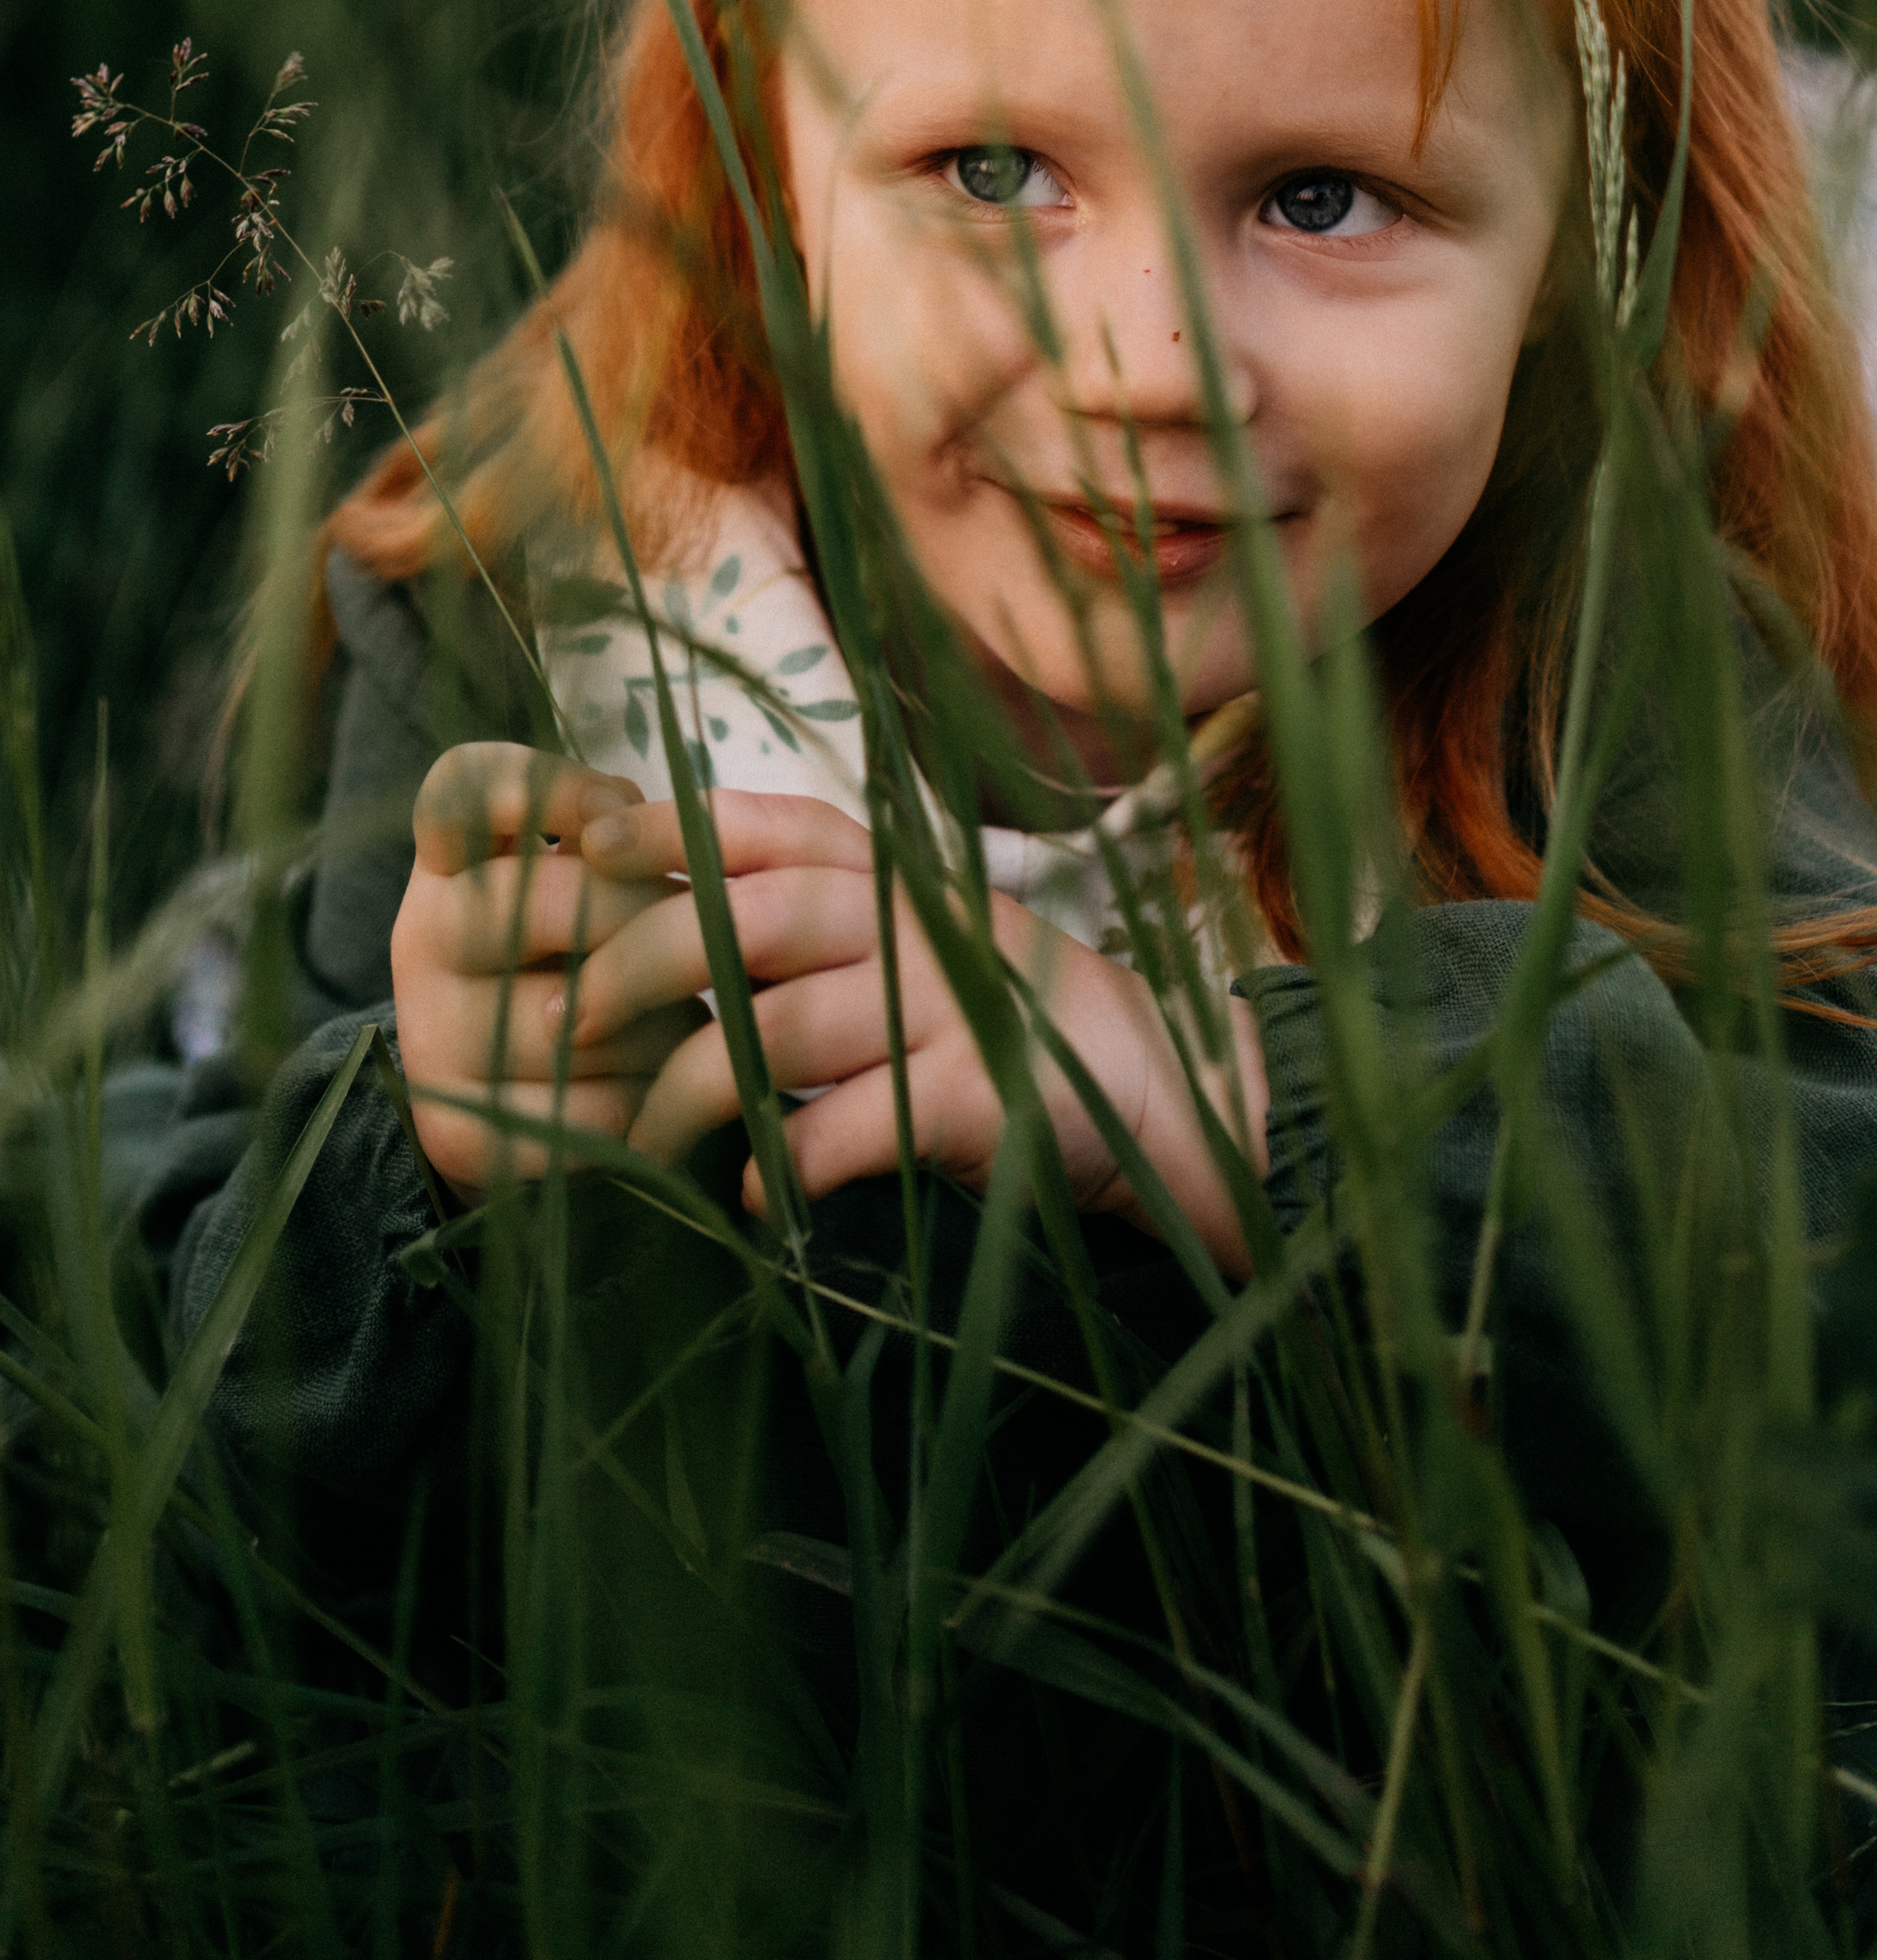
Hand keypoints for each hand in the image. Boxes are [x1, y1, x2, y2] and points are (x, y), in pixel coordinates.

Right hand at [390, 742, 700, 1198]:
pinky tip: (658, 1087)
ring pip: (576, 1013)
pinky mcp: (457, 1132)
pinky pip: (585, 1107)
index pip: (461, 789)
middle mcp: (421, 938)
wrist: (538, 1106)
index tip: (616, 810)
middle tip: (692, 942)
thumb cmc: (598, 966)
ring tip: (678, 1021)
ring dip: (661, 1018)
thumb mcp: (603, 885)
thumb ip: (617, 838)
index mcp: (453, 861)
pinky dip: (646, 1097)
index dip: (544, 786)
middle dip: (645, 917)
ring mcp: (430, 1036)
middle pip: (539, 898)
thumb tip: (622, 816)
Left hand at [570, 790, 1270, 1276]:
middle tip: (567, 1020)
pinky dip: (784, 1162)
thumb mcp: (924, 944)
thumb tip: (666, 912)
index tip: (590, 845)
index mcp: (902, 880)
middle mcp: (922, 927)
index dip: (678, 825)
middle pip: (754, 917)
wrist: (1166, 1097)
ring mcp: (957, 1008)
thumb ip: (824, 922)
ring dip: (690, 1089)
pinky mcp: (982, 1098)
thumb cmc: (1008, 1022)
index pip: (778, 825)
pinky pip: (850, 1126)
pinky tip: (751, 1193)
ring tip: (639, 1142)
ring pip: (783, 1027)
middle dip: (643, 961)